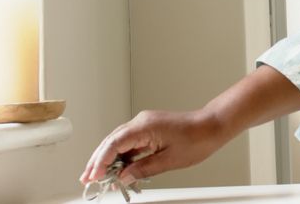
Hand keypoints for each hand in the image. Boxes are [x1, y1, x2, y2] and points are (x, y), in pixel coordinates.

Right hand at [80, 109, 227, 185]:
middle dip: (98, 160)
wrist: (212, 126)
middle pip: (111, 141)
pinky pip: (130, 142)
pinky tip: (118, 169)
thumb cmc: (197, 139)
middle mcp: (141, 122)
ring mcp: (145, 124)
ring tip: (98, 176)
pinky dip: (122, 155)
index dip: (101, 161)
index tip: (93, 176)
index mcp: (144, 126)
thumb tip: (123, 176)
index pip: (114, 143)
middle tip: (87, 178)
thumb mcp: (169, 160)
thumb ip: (143, 169)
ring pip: (118, 141)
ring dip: (108, 158)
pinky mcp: (149, 128)